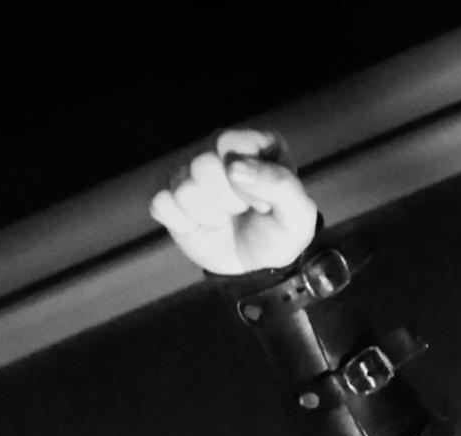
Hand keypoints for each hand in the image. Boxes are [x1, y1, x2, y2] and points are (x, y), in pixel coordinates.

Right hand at [149, 128, 318, 274]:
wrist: (256, 267)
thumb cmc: (279, 233)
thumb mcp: (299, 216)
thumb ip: (280, 185)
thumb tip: (233, 167)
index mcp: (255, 143)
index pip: (231, 145)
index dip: (246, 182)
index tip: (262, 203)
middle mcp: (219, 148)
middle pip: (202, 164)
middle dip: (226, 200)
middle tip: (241, 211)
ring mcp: (189, 170)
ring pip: (182, 187)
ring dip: (208, 215)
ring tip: (225, 219)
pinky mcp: (169, 194)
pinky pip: (162, 204)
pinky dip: (184, 223)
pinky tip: (201, 225)